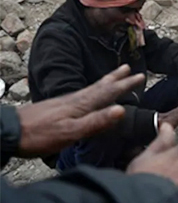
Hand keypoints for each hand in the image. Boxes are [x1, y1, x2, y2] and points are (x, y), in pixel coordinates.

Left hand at [15, 65, 144, 156]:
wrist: (10, 132)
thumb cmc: (40, 135)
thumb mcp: (72, 132)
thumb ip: (97, 121)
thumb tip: (121, 110)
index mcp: (82, 105)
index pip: (108, 92)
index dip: (124, 85)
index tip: (140, 76)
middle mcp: (75, 99)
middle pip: (100, 86)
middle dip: (116, 78)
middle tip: (129, 67)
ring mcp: (66, 102)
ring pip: (92, 88)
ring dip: (105, 81)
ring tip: (113, 76)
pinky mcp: (58, 107)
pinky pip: (83, 94)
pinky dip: (93, 90)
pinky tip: (89, 94)